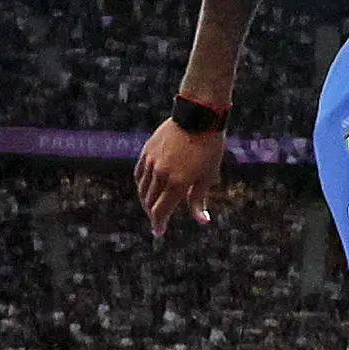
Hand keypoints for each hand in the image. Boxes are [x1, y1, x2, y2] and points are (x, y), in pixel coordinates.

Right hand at [135, 120, 225, 235]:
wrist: (198, 117)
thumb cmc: (209, 147)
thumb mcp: (208, 175)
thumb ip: (199, 199)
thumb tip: (202, 220)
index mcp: (177, 183)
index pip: (161, 211)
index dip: (158, 224)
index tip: (158, 232)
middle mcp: (161, 175)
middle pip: (149, 202)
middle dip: (153, 214)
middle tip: (159, 219)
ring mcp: (152, 162)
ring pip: (143, 189)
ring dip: (147, 200)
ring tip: (153, 205)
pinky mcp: (146, 152)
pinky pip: (139, 174)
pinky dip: (142, 184)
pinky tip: (147, 188)